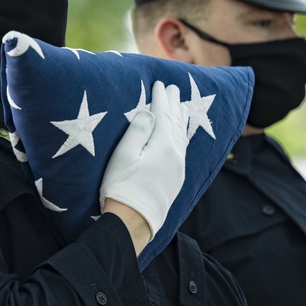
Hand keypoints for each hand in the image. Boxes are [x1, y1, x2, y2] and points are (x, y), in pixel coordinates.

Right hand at [99, 81, 186, 244]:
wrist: (134, 222)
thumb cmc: (122, 186)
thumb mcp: (124, 155)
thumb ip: (138, 130)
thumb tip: (150, 112)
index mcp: (162, 144)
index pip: (163, 114)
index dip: (160, 97)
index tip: (159, 83)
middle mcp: (176, 153)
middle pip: (175, 121)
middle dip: (173, 102)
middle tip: (172, 87)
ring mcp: (179, 166)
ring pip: (182, 134)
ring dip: (180, 117)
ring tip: (180, 104)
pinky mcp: (177, 178)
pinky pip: (183, 147)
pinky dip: (182, 134)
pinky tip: (180, 134)